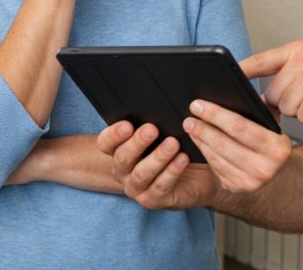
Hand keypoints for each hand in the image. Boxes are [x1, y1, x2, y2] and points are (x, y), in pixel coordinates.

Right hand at [97, 122, 220, 209]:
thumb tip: (156, 101)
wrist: (197, 174)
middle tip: (152, 129)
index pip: (106, 143)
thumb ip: (155, 121)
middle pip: (122, 157)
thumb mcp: (163, 132)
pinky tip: (183, 158)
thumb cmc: (174, 146)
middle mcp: (123, 170)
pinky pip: (161, 186)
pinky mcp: (152, 200)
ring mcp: (136, 187)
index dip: (113, 134)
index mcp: (119, 150)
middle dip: (137, 143)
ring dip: (157, 157)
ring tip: (173, 143)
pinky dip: (172, 171)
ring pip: (141, 173)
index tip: (128, 124)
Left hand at [182, 99, 291, 192]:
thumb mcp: (271, 118)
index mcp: (278, 147)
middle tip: (189, 115)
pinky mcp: (237, 188)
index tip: (198, 104)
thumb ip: (258, 105)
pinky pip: (215, 167)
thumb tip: (231, 86)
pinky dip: (203, 152)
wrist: (275, 168)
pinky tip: (197, 140)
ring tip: (190, 125)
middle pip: (224, 143)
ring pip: (216, 156)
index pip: (240, 127)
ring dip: (199, 139)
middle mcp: (266, 168)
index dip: (216, 114)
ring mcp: (251, 182)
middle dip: (203, 127)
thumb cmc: (270, 136)